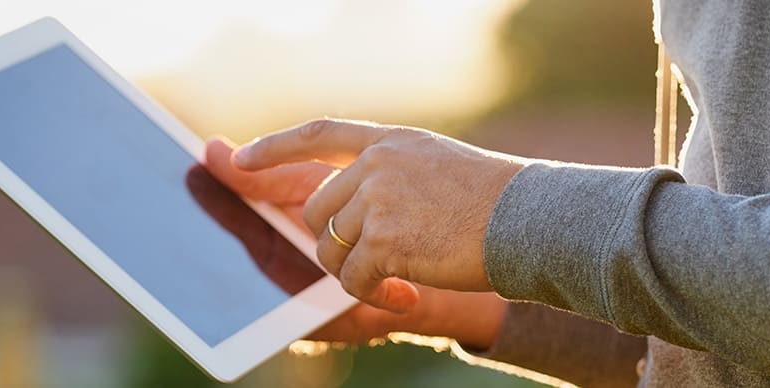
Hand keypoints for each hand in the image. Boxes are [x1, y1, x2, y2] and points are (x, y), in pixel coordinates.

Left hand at [231, 119, 527, 312]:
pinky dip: (377, 296)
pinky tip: (410, 294)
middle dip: (337, 245)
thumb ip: (389, 178)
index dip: (276, 147)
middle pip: (319, 211)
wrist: (530, 220)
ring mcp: (378, 198)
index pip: (320, 133)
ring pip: (330, 249)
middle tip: (377, 266)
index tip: (239, 158)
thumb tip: (337, 215)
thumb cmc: (496, 204)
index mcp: (391, 141)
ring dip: (359, 274)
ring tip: (401, 280)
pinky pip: (353, 279)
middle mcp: (377, 163)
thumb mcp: (436, 169)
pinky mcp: (383, 238)